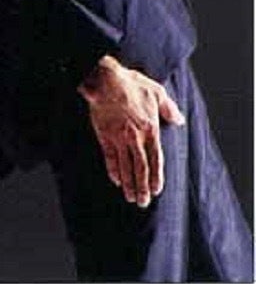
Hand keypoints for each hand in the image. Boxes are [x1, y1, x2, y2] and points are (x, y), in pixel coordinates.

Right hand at [77, 54, 185, 207]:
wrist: (105, 81)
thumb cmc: (132, 84)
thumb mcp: (157, 93)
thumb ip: (169, 109)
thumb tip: (179, 120)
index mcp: (150, 130)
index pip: (156, 159)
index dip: (156, 177)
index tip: (156, 190)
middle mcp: (135, 138)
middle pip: (140, 168)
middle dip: (142, 187)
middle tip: (143, 202)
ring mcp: (118, 138)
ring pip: (125, 166)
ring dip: (129, 184)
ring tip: (131, 198)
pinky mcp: (104, 135)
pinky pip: (109, 157)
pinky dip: (112, 170)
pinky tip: (115, 180)